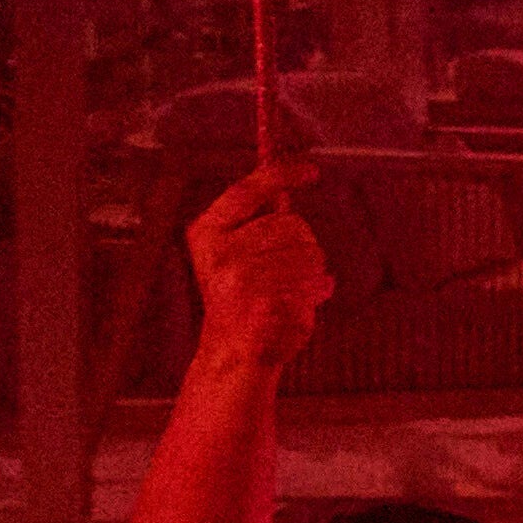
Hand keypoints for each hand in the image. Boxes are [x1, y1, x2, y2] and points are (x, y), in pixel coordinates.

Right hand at [180, 159, 334, 384]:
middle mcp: (220, 251)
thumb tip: (288, 183)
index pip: (246, 190)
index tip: (311, 170)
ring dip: (311, 273)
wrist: (233, 352)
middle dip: (304, 246)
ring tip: (286, 294)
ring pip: (310, 253)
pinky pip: (313, 282)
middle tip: (285, 275)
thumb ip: (264, 222)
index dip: (280, 175)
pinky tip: (293, 309)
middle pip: (292, 224)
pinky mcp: (264, 301)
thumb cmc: (243, 298)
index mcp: (208, 232)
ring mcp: (240, 277)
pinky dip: (314, 295)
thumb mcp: (242, 253)